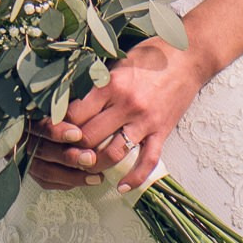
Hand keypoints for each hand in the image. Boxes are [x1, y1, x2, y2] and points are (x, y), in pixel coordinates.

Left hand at [24, 36, 208, 192]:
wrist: (190, 55)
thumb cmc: (152, 55)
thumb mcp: (118, 62)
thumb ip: (98, 83)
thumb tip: (70, 99)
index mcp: (112, 84)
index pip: (76, 114)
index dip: (60, 125)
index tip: (52, 130)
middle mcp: (127, 105)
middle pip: (89, 137)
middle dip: (73, 148)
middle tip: (64, 152)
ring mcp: (145, 121)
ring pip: (113, 153)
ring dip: (96, 164)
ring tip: (86, 168)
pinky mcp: (162, 131)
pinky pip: (147, 161)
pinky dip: (134, 178)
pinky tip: (122, 188)